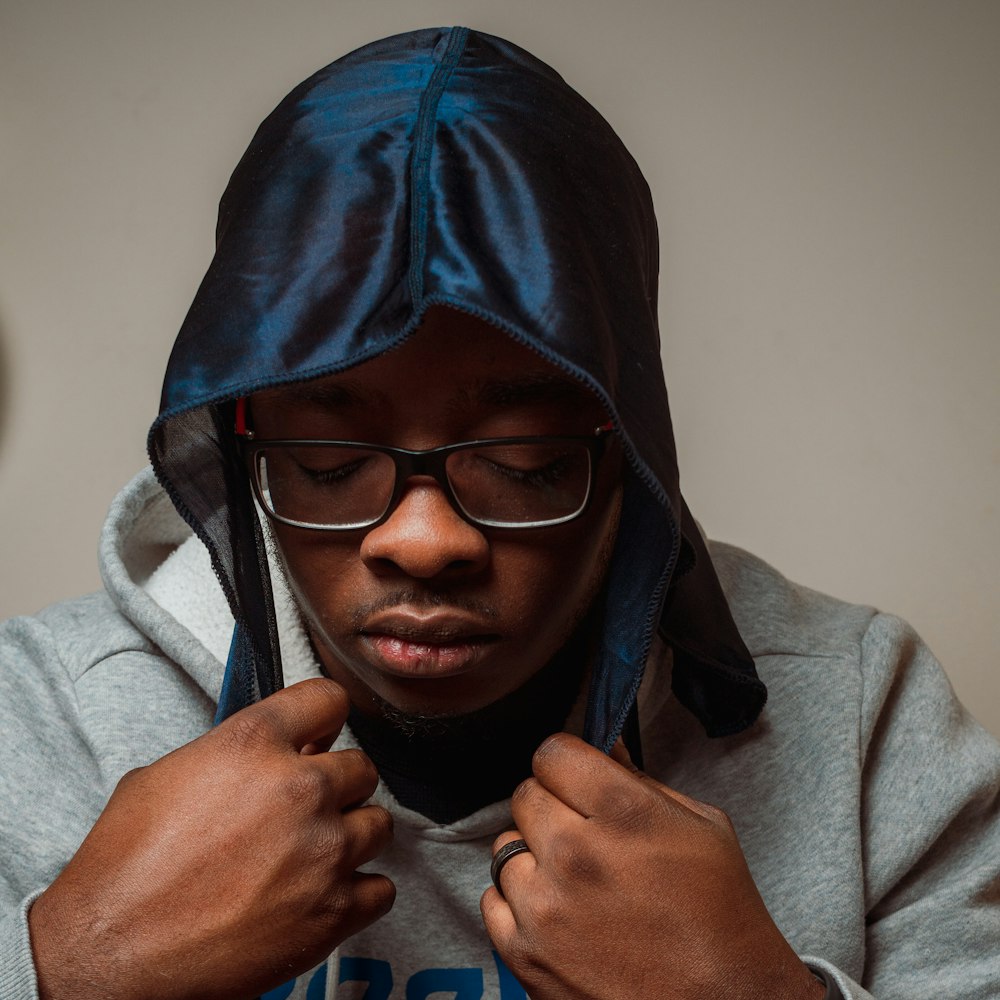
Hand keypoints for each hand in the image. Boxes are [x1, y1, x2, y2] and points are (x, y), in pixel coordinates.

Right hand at [29, 678, 393, 999]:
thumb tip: (262, 756)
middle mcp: (299, 788)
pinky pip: (381, 888)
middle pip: (361, 766)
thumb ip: (229, 754)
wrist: (110, 956)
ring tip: (314, 855)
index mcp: (254, 743)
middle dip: (337, 785)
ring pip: (378, 824)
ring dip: (351, 837)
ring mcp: (323, 849)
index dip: (323, 717)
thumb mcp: (164, 776)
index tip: (322, 732)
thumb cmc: (124, 872)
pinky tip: (325, 895)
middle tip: (308, 808)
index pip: (327, 699)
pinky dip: (359, 893)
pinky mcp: (334, 910)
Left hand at [481, 733, 823, 999]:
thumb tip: (603, 745)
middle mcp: (576, 853)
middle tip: (581, 828)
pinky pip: (493, 898)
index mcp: (624, 812)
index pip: (553, 752)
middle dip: (552, 804)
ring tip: (576, 878)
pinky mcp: (525, 953)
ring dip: (534, 855)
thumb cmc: (721, 917)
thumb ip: (641, 778)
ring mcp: (545, 906)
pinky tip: (558, 910)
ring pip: (505, 845)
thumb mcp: (700, 826)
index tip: (575, 774)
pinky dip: (518, 901)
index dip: (567, 761)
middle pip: (525, 794)